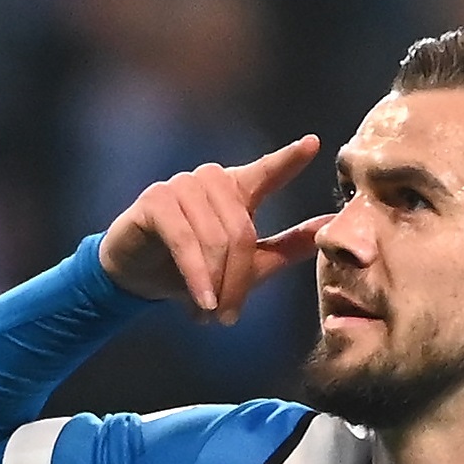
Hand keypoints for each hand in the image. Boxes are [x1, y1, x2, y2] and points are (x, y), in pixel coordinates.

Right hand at [101, 137, 325, 323]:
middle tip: (229, 318)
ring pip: (215, 239)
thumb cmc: (193, 269)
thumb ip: (285, 246)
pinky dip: (195, 277)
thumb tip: (327, 228)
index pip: (268, 171)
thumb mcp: (246, 264)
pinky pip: (185, 242)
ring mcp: (182, 186)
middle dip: (238, 281)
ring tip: (210, 313)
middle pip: (241, 231)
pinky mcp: (155, 201)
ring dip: (216, 284)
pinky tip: (200, 303)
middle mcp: (211, 180)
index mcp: (237, 189)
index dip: (289, 160)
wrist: (136, 279)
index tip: (313, 145)